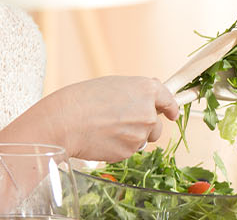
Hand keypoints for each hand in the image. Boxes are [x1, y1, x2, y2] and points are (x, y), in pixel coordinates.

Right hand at [3, 76, 180, 161]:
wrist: (65, 121)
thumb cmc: (82, 99)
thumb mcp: (112, 85)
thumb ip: (134, 93)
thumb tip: (145, 101)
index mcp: (146, 89)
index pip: (167, 99)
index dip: (170, 108)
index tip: (171, 114)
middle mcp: (148, 112)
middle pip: (155, 125)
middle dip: (144, 126)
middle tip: (120, 122)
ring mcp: (140, 134)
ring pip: (141, 139)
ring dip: (130, 137)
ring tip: (106, 129)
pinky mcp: (129, 151)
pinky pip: (128, 150)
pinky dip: (118, 147)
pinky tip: (101, 139)